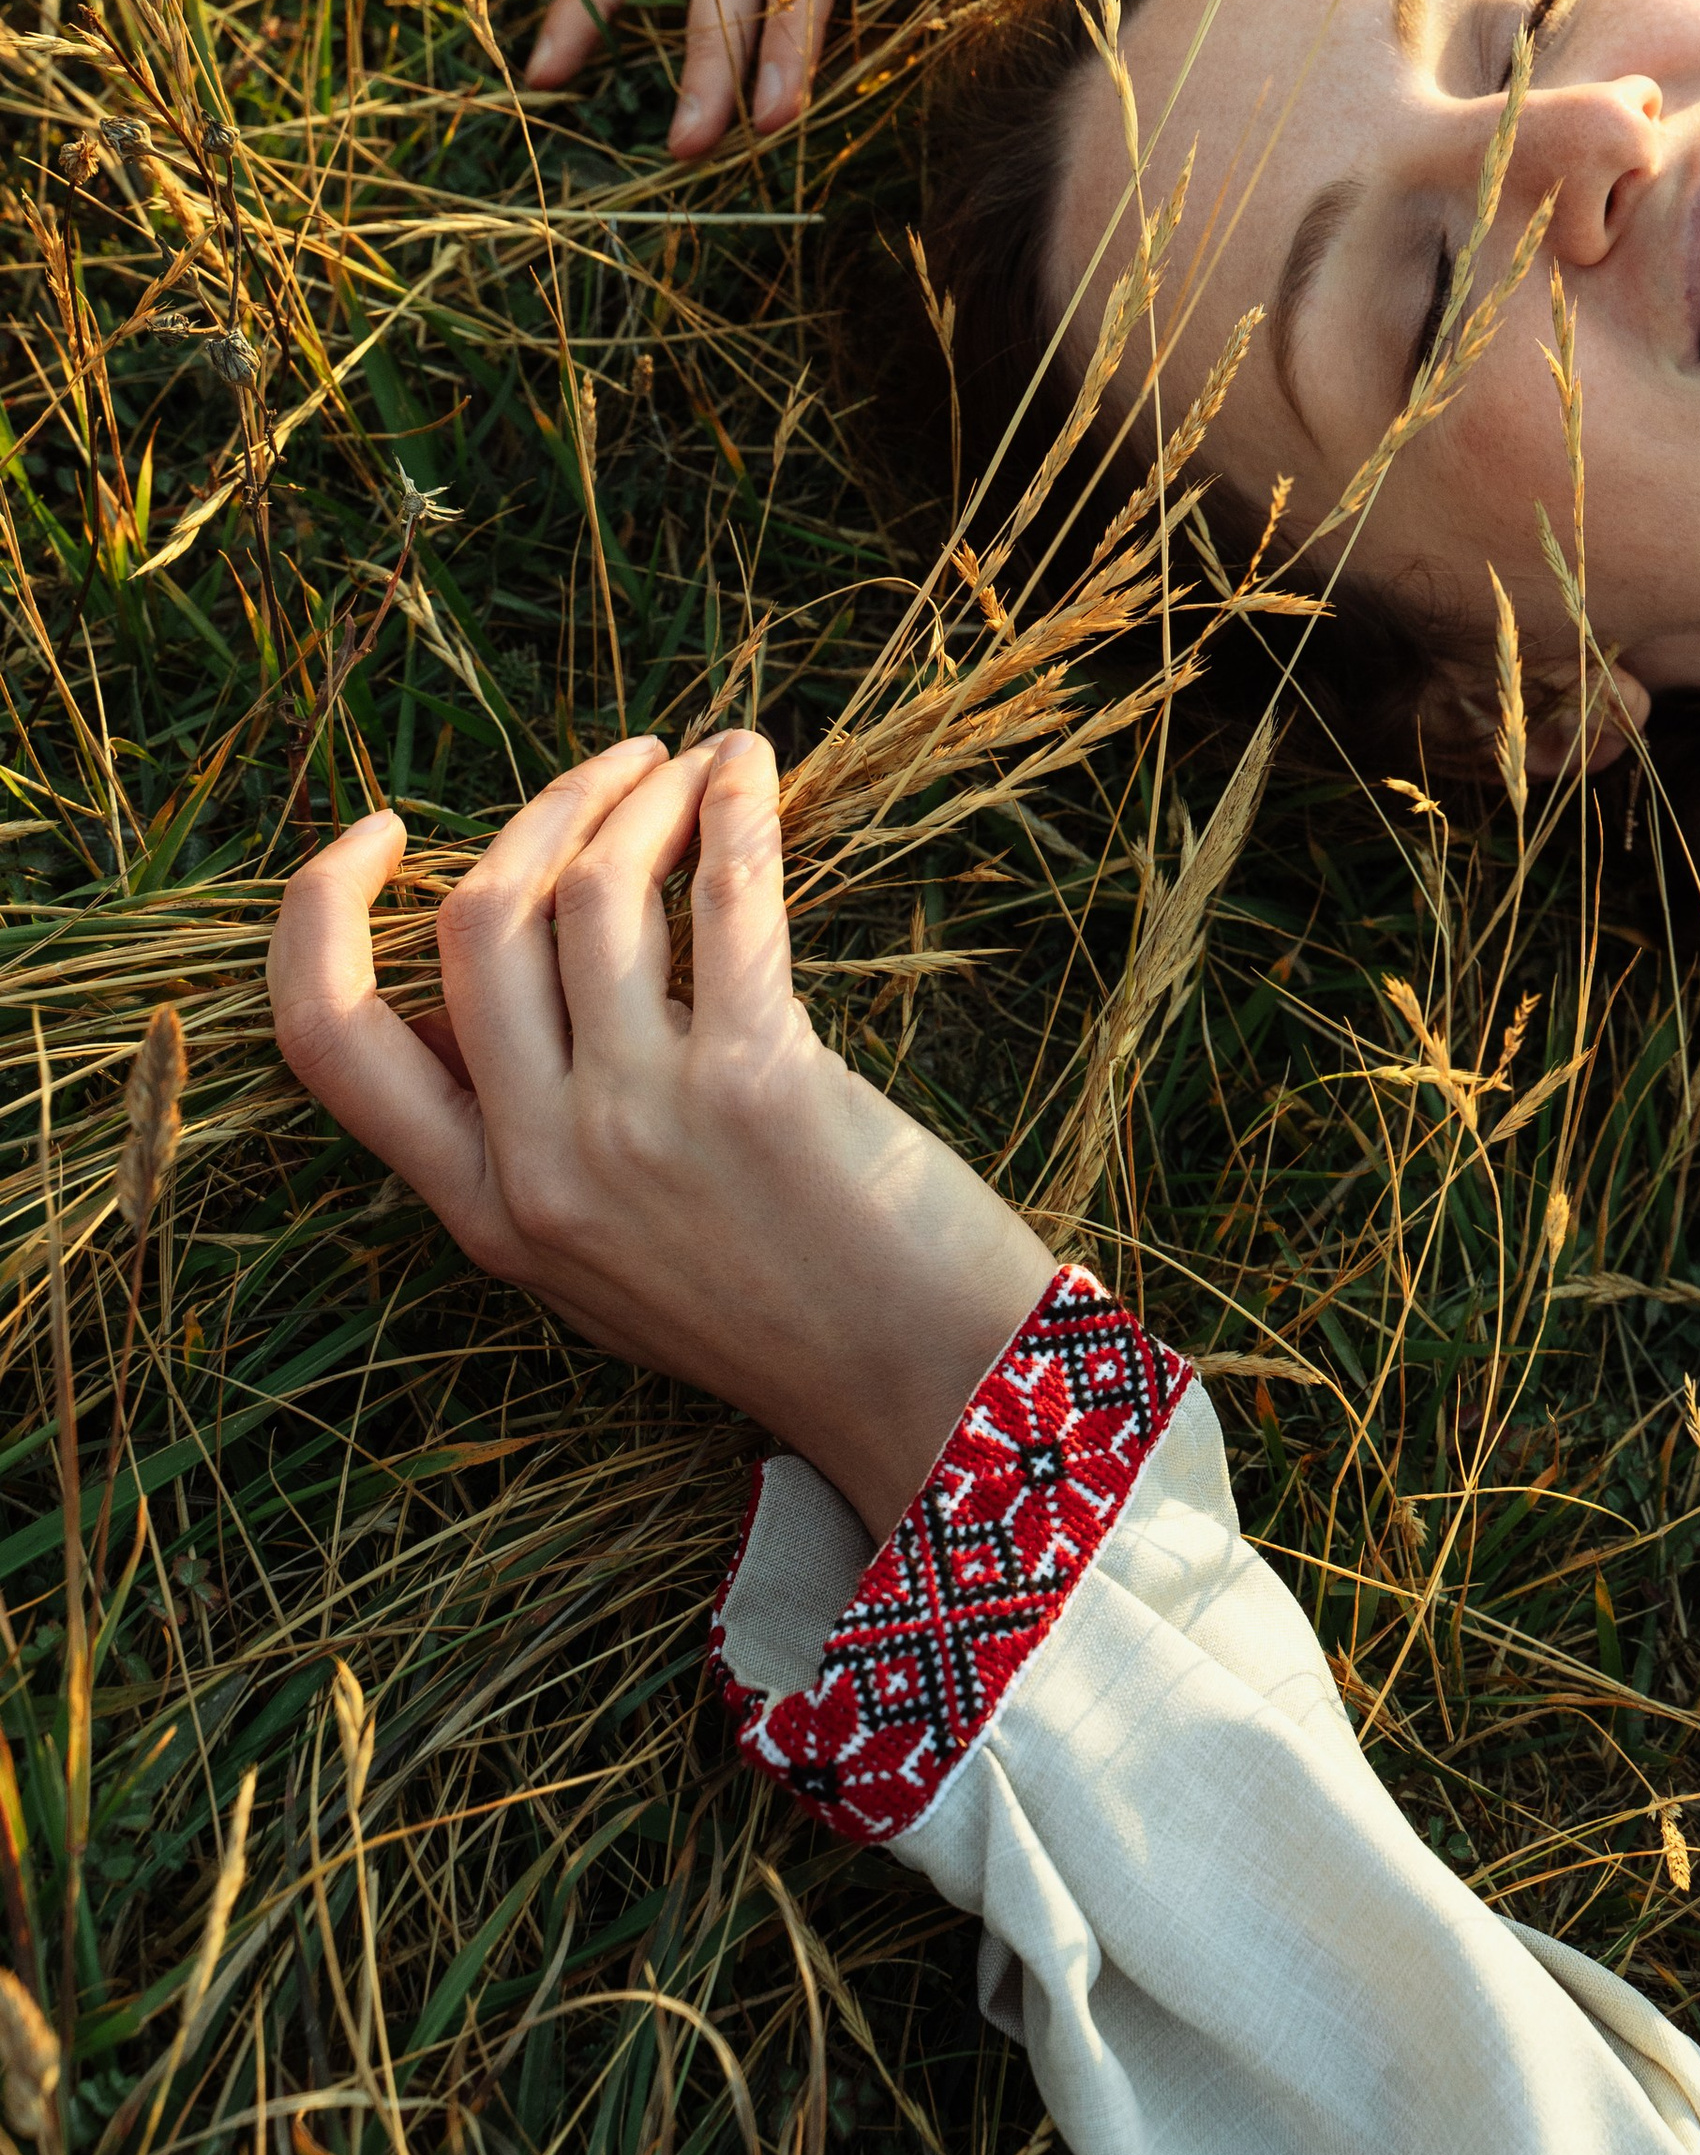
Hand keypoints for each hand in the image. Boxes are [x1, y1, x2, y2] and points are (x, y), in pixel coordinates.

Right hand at [268, 736, 1054, 1539]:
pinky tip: (750, 770)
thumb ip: (525, 1138)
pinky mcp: (757, 1083)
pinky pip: (723, 896)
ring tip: (693, 768)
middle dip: (540, 812)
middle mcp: (541, 1169)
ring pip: (593, 887)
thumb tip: (495, 960)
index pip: (330, 1040)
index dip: (321, 912)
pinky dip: (734, 807)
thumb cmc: (778, 1307)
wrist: (924, 1386)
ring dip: (642, 798)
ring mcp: (642, 1125)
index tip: (378, 832)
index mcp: (484, 1212)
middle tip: (616, 770)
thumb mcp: (596, 1259)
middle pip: (475, 924)